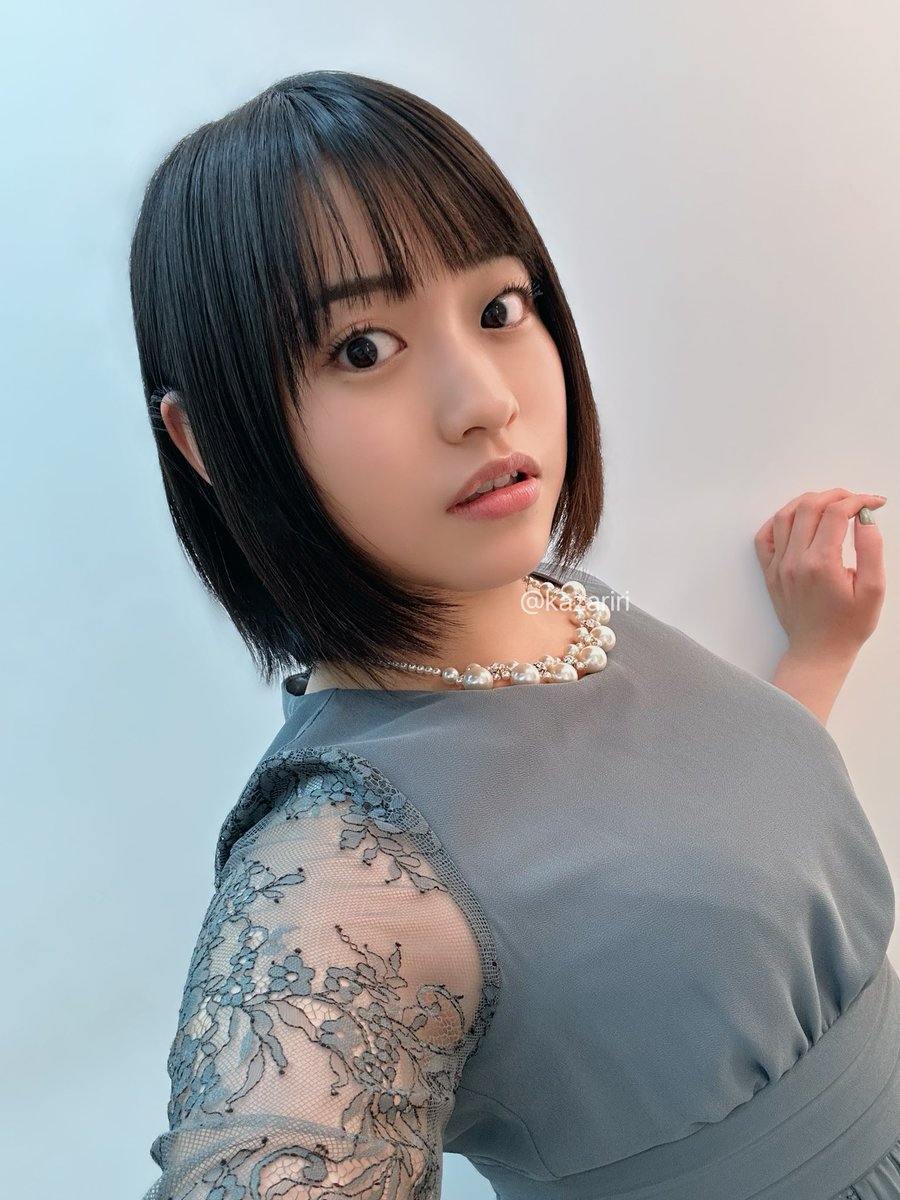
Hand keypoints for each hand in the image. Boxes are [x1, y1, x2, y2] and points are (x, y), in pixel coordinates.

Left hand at [754, 488, 886, 661]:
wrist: (819, 652)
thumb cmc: (849, 626)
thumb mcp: (873, 590)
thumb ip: (872, 549)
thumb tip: (866, 517)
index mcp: (822, 563)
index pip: (836, 512)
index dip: (859, 501)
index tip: (874, 504)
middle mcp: (794, 561)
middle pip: (809, 506)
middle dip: (836, 495)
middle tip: (855, 500)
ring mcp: (778, 566)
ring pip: (784, 516)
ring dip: (808, 502)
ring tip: (829, 503)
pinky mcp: (769, 572)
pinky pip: (764, 537)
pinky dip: (780, 521)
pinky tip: (798, 520)